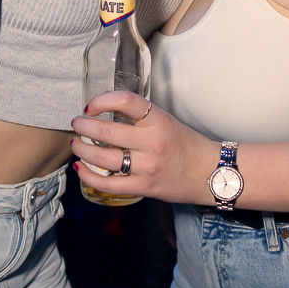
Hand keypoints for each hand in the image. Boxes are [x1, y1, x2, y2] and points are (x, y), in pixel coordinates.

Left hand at [71, 92, 212, 203]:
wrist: (211, 173)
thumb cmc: (186, 145)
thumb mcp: (166, 121)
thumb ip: (140, 118)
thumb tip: (106, 112)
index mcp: (158, 120)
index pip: (126, 101)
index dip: (102, 100)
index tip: (91, 105)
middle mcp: (152, 142)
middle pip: (107, 132)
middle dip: (84, 127)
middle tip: (77, 124)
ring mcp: (147, 167)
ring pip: (104, 159)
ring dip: (83, 150)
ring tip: (77, 144)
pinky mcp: (144, 187)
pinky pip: (109, 184)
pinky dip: (90, 177)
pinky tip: (82, 169)